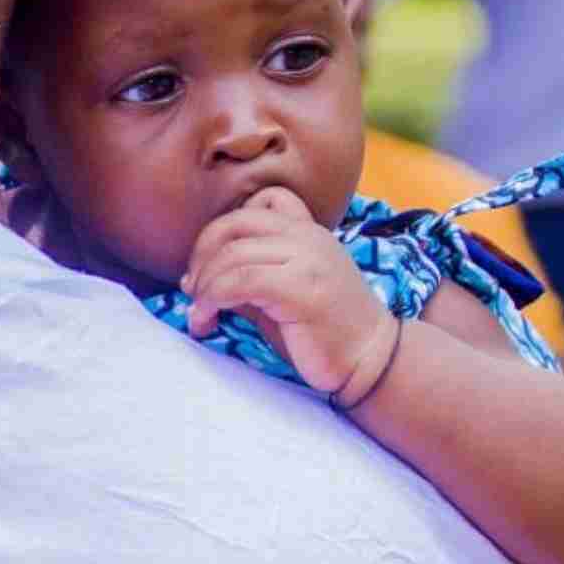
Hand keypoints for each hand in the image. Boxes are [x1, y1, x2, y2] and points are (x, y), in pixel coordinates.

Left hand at [182, 188, 393, 396]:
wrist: (370, 361)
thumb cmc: (322, 334)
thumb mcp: (278, 296)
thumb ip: (246, 276)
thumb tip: (195, 280)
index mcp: (308, 231)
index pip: (260, 202)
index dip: (221, 230)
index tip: (206, 269)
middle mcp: (308, 236)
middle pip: (235, 223)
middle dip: (201, 255)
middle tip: (192, 290)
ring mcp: (308, 258)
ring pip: (232, 254)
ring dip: (203, 286)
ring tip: (198, 314)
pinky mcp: (302, 288)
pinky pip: (241, 281)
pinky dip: (212, 299)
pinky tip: (206, 321)